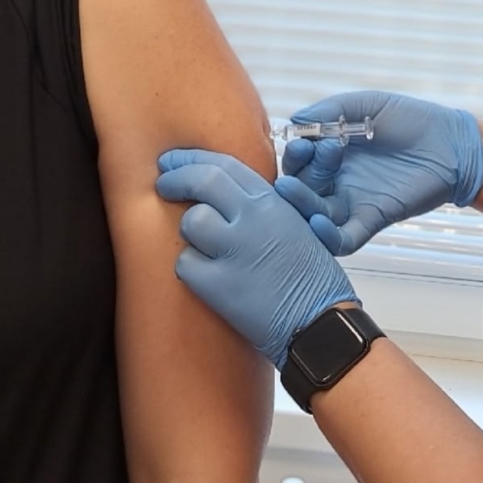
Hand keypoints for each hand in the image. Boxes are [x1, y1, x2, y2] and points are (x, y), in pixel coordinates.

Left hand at [157, 149, 356, 368]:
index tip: (174, 161)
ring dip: (190, 232)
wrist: (319, 323)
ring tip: (203, 247)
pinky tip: (207, 277)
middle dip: (175, 178)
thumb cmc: (311, 279)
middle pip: (201, 181)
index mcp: (273, 202)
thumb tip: (222, 194)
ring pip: (191, 222)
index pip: (224, 165)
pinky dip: (192, 270)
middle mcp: (254, 218)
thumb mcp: (295, 226)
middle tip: (163, 184)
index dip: (192, 159)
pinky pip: (186, 264)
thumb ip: (262, 207)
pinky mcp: (219, 284)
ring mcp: (236, 250)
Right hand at [276, 91, 482, 254]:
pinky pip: (344, 238)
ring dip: (299, 205)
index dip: (294, 154)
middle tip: (311, 155)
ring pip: (314, 214)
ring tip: (291, 191)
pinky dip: (327, 237)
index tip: (304, 143)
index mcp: (330, 154)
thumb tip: (295, 122)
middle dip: (297, 173)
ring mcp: (352, 202)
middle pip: (301, 187)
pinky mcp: (372, 219)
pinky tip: (317, 224)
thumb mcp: (366, 105)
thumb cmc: (411, 120)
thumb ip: (330, 110)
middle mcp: (336, 180)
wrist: (450, 142)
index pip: (298, 160)